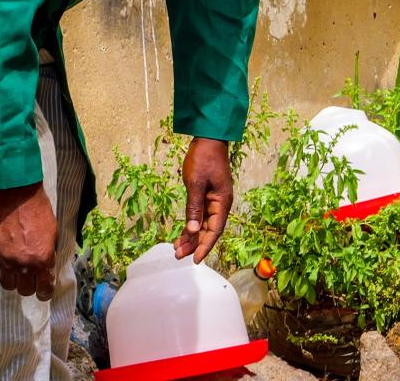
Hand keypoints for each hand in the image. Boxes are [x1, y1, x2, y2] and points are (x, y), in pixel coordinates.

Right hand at [0, 182, 57, 296]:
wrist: (17, 193)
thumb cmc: (39, 210)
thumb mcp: (53, 233)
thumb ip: (49, 254)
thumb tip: (47, 268)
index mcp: (42, 259)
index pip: (44, 288)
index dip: (45, 292)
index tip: (44, 291)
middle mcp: (23, 263)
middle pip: (24, 290)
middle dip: (29, 286)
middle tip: (30, 278)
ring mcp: (4, 259)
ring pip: (7, 285)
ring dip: (13, 280)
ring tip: (16, 271)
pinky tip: (3, 266)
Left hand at [175, 138, 232, 262]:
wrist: (208, 138)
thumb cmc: (203, 158)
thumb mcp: (195, 183)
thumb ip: (194, 208)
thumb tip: (193, 230)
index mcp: (222, 202)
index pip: (214, 230)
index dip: (205, 246)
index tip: (195, 260)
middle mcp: (221, 203)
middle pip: (209, 230)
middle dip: (194, 243)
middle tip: (178, 255)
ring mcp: (215, 199)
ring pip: (204, 224)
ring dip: (192, 236)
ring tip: (177, 248)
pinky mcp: (208, 195)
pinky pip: (201, 214)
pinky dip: (192, 224)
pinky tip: (183, 232)